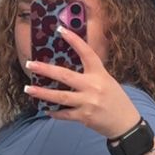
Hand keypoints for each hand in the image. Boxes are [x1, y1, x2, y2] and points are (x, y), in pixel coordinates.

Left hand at [24, 26, 140, 140]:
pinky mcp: (85, 117)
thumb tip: (67, 69)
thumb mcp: (107, 81)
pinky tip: (45, 108)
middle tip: (30, 64)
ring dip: (42, 93)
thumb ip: (90, 74)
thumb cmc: (115, 99)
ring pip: (61, 96)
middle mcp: (93, 87)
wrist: (126, 123)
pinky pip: (65, 114)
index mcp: (100, 74)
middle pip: (66, 76)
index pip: (87, 53)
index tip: (61, 30)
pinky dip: (54, 112)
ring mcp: (88, 102)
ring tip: (28, 89)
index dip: (74, 40)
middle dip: (46, 70)